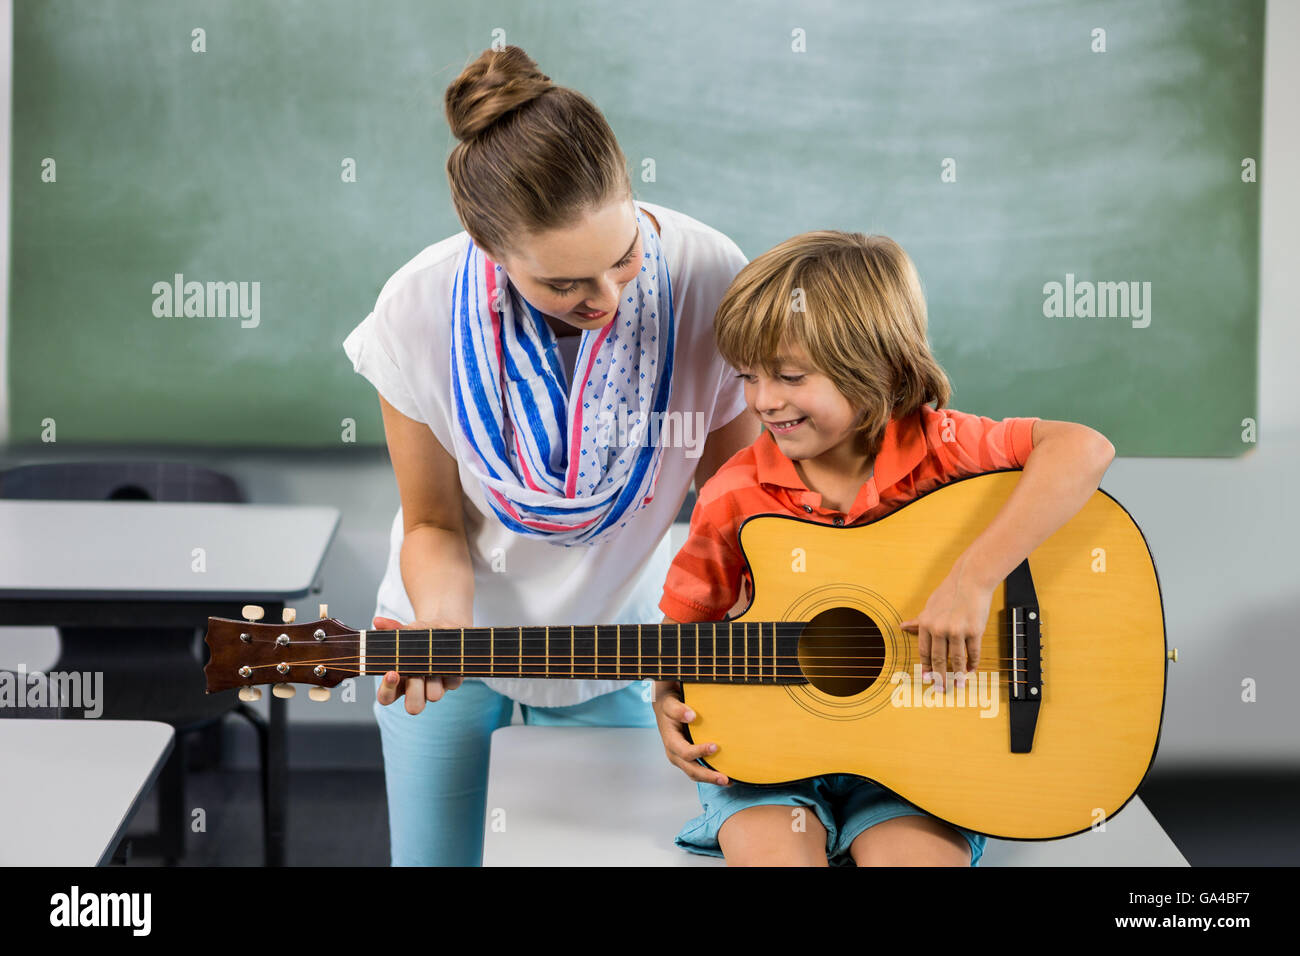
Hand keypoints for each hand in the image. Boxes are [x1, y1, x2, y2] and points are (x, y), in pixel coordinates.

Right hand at [372, 615, 464, 713]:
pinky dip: (449, 667)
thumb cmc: (418, 635)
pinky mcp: (453, 681)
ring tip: (432, 661)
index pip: (385, 697)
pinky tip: (447, 654)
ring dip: (433, 679)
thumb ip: (390, 628)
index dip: (387, 689)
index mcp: (397, 682)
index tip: (391, 672)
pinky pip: (452, 681)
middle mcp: (417, 690)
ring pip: (434, 696)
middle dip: (415, 692)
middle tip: (415, 673)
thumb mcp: (404, 631)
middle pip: (413, 707)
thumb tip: (377, 622)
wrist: (444, 628)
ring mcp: (436, 687)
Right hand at [652, 680, 728, 785]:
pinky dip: (710, 775)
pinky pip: (698, 771)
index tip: (715, 746)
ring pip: (695, 774)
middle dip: (708, 776)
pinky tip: (724, 776)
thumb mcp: (670, 705)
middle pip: (691, 770)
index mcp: (670, 741)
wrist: (665, 711)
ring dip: (710, 779)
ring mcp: (680, 759)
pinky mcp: (687, 760)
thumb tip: (691, 716)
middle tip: (724, 779)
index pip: (685, 752)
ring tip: (727, 782)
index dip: (699, 752)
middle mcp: (674, 754)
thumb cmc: (669, 707)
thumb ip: (678, 710)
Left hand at [900, 563, 993, 690]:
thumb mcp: (930, 606)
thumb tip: (903, 627)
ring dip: (957, 675)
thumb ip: (919, 621)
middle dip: (940, 677)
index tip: (928, 679)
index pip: (924, 652)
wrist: (970, 580)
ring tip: (958, 685)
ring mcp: (958, 630)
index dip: (926, 668)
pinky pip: (972, 653)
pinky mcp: (974, 631)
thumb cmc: (949, 592)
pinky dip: (972, 663)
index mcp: (927, 624)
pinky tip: (971, 670)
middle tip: (941, 690)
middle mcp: (940, 629)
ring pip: (956, 660)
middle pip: (939, 659)